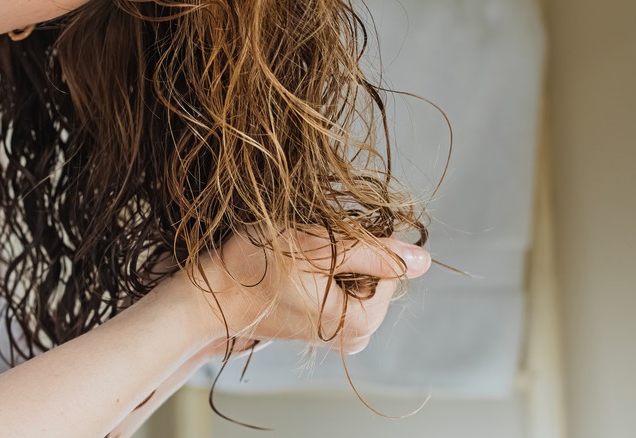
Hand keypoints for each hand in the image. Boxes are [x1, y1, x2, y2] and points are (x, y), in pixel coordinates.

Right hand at [183, 229, 430, 354]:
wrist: (213, 294)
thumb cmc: (256, 268)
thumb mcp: (319, 245)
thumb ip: (375, 251)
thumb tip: (422, 259)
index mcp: (361, 323)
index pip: (392, 267)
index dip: (364, 245)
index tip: (328, 244)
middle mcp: (356, 337)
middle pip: (379, 275)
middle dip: (352, 253)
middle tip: (310, 251)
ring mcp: (340, 334)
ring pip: (361, 277)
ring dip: (336, 260)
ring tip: (301, 262)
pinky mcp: (326, 327)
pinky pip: (343, 288)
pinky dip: (327, 272)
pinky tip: (298, 273)